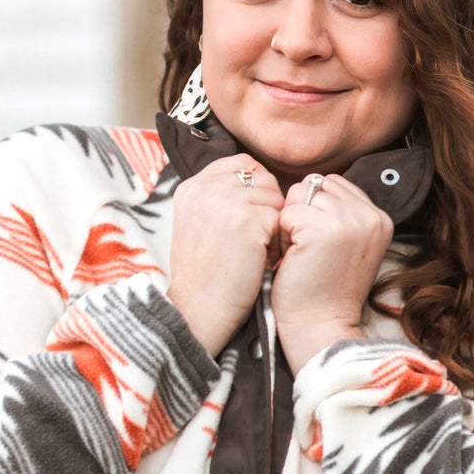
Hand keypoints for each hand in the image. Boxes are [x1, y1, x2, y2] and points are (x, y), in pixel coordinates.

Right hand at [166, 156, 283, 356]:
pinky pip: (281, 217)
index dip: (257, 187)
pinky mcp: (247, 220)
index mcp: (192, 187)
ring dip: (275, 224)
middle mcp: (205, 188)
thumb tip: (256, 177)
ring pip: (275, 197)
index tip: (254, 214)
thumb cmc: (204, 274)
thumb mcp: (197, 224)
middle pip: (262, 178)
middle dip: (268, 206)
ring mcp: (226, 201)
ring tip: (257, 251)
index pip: (241, 163)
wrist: (198, 310)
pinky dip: (278, 241)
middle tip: (256, 238)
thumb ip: (218, 197)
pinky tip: (262, 259)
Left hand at [271, 173, 393, 374]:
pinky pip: (286, 213)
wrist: (320, 326)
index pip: (334, 184)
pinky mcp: (322, 230)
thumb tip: (312, 184)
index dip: (315, 208)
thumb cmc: (325, 289)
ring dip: (291, 223)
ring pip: (300, 195)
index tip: (319, 243)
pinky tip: (293, 259)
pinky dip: (282, 236)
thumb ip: (341, 212)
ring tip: (301, 253)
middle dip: (302, 211)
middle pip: (316, 184)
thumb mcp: (347, 244)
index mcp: (380, 218)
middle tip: (307, 249)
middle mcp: (369, 215)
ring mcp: (348, 221)